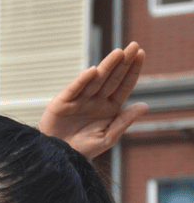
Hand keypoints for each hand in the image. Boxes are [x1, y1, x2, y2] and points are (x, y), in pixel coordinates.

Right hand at [38, 42, 147, 159]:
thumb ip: (124, 122)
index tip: (141, 54)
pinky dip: (82, 81)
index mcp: (108, 107)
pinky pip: (74, 89)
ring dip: (107, 66)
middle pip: (112, 78)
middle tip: (134, 46)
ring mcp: (79, 100)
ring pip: (95, 80)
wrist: (57, 157)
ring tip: (119, 52)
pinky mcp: (62, 102)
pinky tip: (93, 71)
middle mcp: (95, 100)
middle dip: (123, 62)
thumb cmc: (81, 150)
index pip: (123, 85)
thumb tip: (144, 105)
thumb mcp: (107, 139)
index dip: (132, 70)